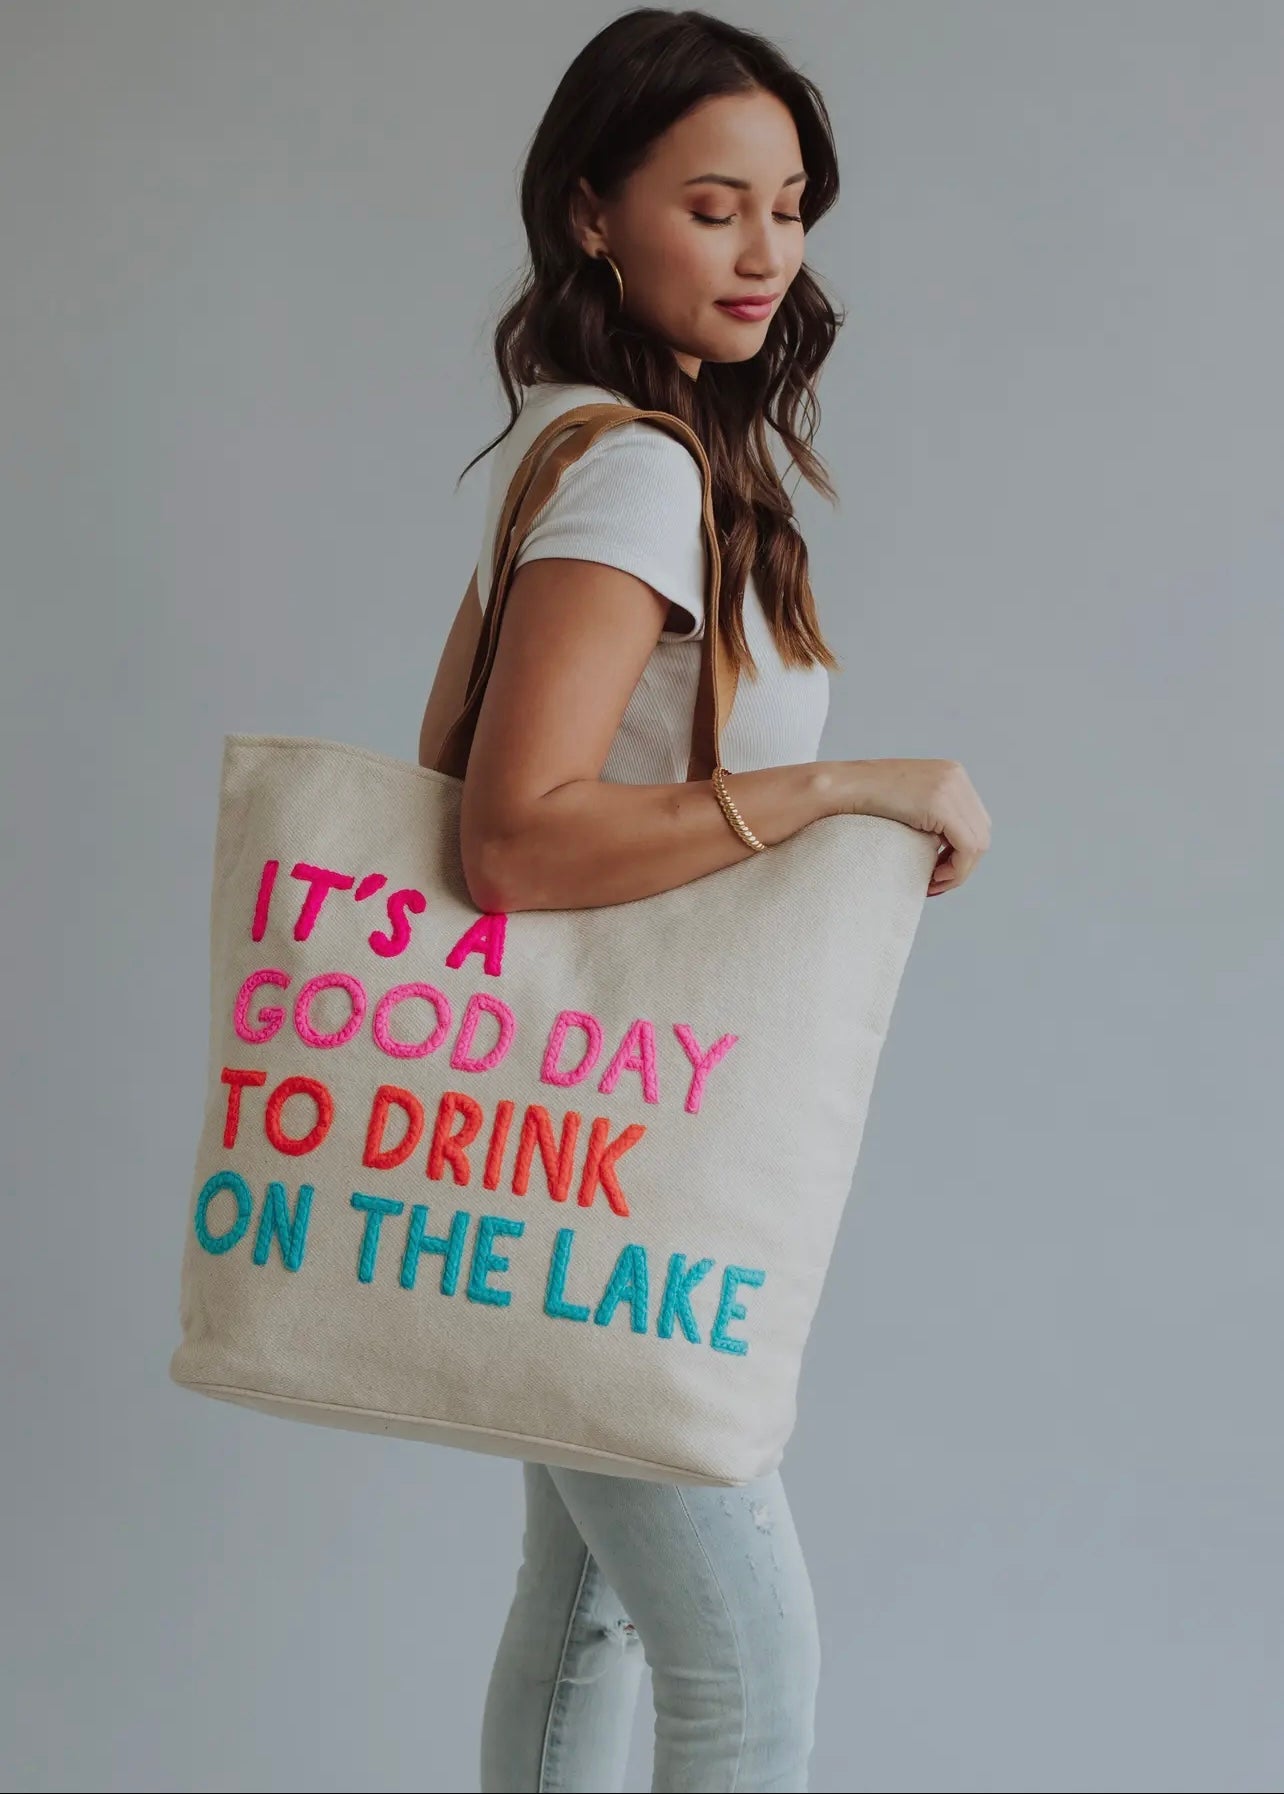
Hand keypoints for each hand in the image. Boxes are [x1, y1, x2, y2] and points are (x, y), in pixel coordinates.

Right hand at [843, 758, 990, 896]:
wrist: (839, 787)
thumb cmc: (860, 800)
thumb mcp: (906, 801)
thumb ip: (929, 813)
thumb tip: (944, 845)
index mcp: (951, 773)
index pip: (974, 821)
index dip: (961, 853)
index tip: (937, 873)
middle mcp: (956, 775)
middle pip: (981, 831)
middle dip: (962, 864)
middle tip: (936, 883)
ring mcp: (951, 787)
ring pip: (978, 843)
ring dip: (959, 871)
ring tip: (933, 883)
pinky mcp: (941, 804)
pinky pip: (968, 847)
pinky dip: (956, 870)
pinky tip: (934, 878)